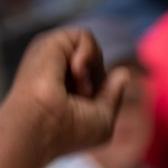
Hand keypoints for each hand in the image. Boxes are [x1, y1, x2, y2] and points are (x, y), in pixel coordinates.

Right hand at [5, 27, 128, 161]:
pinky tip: (77, 70)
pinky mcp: (51, 41)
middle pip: (96, 62)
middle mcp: (58, 68)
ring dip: (93, 70)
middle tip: (83, 97)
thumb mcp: (103, 118)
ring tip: (79, 88)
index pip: (97, 77)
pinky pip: (85, 36)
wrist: (43, 126)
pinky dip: (89, 53)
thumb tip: (123, 72)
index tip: (88, 106)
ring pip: (92, 49)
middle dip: (98, 81)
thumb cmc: (70, 131)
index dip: (101, 91)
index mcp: (65, 86)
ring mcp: (54, 54)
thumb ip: (113, 94)